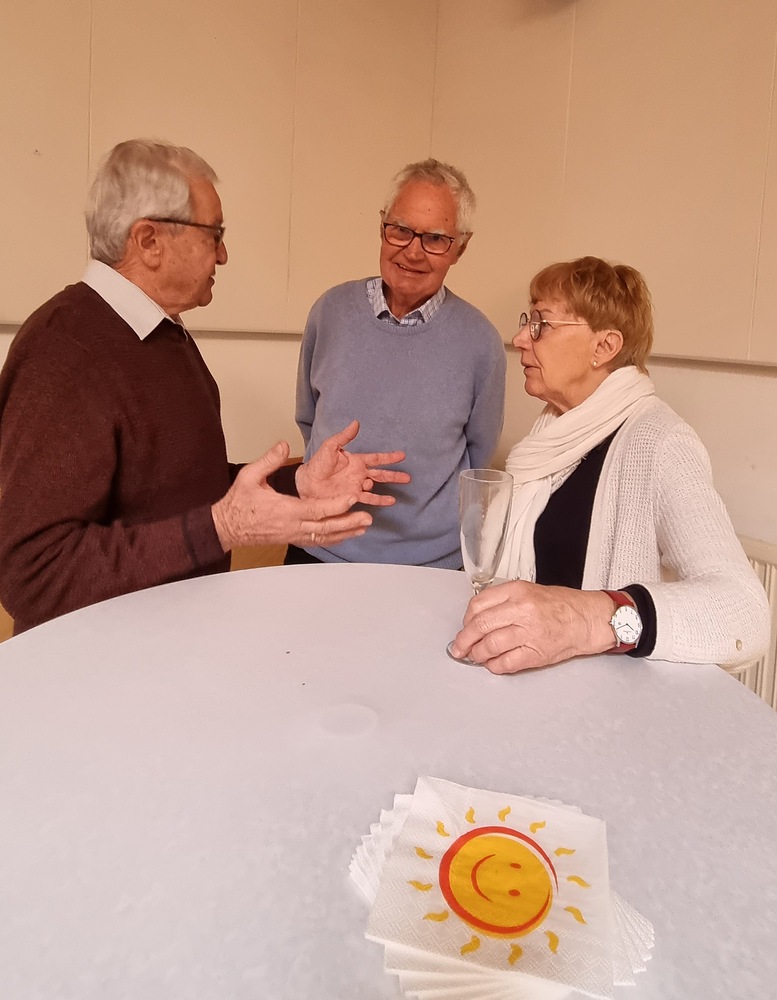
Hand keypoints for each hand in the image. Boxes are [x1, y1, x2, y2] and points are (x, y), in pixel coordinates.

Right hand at [211, 440, 371, 550]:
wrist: (227, 527)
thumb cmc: (239, 502)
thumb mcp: (249, 476)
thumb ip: (268, 460)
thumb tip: (284, 444)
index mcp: (285, 510)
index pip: (316, 509)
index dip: (337, 505)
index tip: (353, 498)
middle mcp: (292, 526)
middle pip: (326, 527)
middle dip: (348, 523)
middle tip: (367, 518)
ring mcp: (293, 535)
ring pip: (324, 537)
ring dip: (345, 533)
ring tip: (363, 528)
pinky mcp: (292, 539)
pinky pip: (316, 541)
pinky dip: (332, 539)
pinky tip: (344, 536)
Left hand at [295, 419, 410, 507]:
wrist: (307, 482)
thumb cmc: (317, 464)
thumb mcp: (330, 447)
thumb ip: (344, 437)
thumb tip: (356, 423)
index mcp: (356, 461)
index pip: (376, 458)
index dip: (389, 457)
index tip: (402, 456)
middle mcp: (358, 474)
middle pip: (380, 474)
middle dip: (394, 475)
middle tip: (408, 477)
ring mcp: (356, 486)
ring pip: (377, 487)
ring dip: (389, 489)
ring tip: (400, 492)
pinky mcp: (352, 497)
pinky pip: (368, 499)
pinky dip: (379, 501)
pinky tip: (389, 501)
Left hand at [448, 581, 615, 673]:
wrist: (587, 619)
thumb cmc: (560, 606)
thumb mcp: (528, 591)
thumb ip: (502, 601)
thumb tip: (476, 619)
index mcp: (517, 591)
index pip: (478, 605)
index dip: (466, 620)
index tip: (464, 628)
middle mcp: (522, 610)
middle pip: (480, 626)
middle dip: (464, 640)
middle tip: (459, 648)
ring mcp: (529, 632)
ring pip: (490, 646)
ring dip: (478, 654)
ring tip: (477, 656)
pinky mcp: (536, 653)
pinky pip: (506, 663)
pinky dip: (494, 666)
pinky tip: (493, 664)